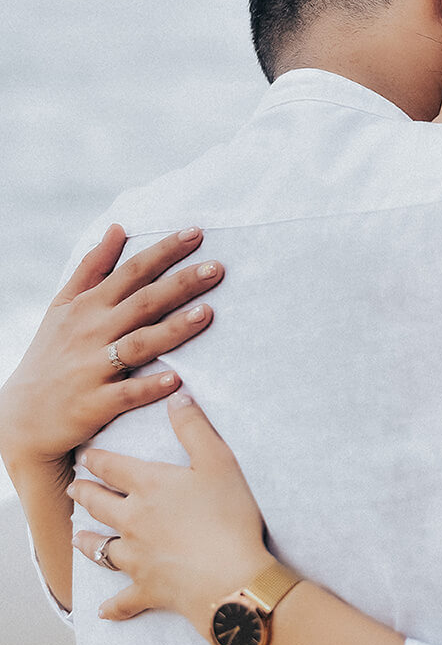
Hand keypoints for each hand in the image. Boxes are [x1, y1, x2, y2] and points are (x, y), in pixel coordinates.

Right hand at [0, 226, 223, 499]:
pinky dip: (149, 386)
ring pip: (139, 344)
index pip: (131, 271)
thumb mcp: (62, 306)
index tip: (196, 233)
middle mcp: (91, 332)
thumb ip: (91, 267)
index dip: (164, 251)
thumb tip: (118, 227)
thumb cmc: (49, 355)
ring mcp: (92, 368)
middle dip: (180, 283)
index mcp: (87, 306)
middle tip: (217, 268)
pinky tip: (177, 379)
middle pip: (143, 302)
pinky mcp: (94, 403)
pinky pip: (126, 394)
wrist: (21, 417)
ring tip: (206, 314)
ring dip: (173, 329)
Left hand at [71, 391, 267, 634]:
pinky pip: (123, 600)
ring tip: (76, 536)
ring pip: (100, 549)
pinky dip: (113, 606)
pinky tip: (104, 611)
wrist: (230, 577)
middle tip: (73, 489)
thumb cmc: (229, 517)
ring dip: (86, 541)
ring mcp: (136, 557)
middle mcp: (133, 520)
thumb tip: (176, 396)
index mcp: (149, 486)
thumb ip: (194, 427)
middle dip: (83, 494)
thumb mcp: (219, 461)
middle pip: (98, 505)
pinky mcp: (146, 589)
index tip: (85, 456)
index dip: (97, 460)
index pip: (112, 468)